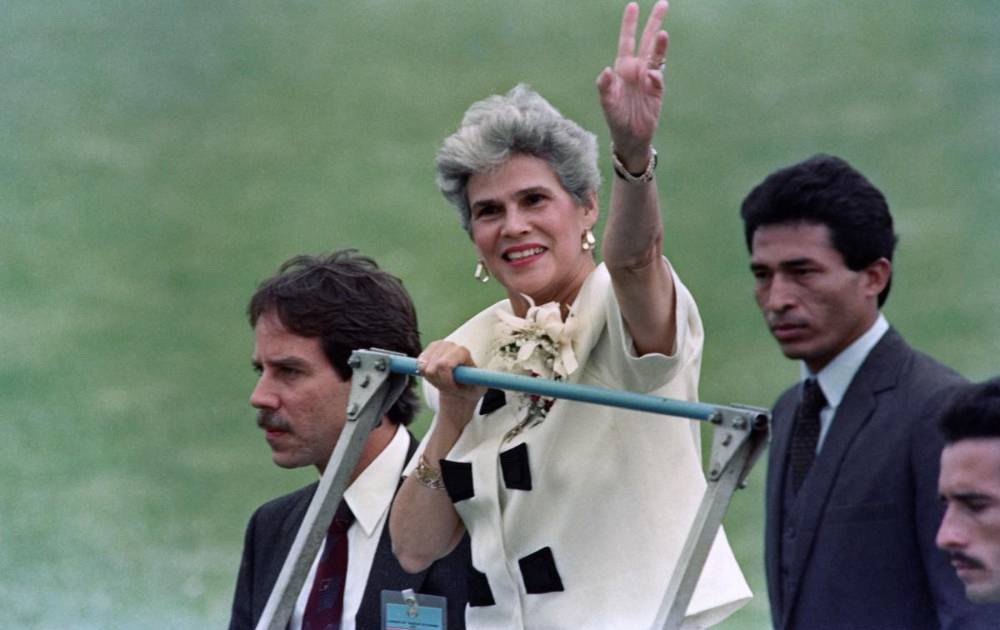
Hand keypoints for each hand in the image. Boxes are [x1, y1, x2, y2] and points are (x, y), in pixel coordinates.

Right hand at [417, 341, 486, 405]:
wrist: (460, 385)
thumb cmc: (470, 388)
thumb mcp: (478, 389)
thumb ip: (479, 382)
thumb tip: (476, 377)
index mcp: (463, 352)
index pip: (444, 365)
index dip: (445, 380)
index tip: (452, 388)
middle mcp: (450, 345)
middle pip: (433, 367)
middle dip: (439, 381)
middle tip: (447, 386)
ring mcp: (438, 345)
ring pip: (424, 366)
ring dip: (432, 378)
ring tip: (442, 381)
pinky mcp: (428, 349)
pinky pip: (419, 365)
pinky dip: (424, 374)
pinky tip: (435, 375)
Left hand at [596, 1, 668, 168]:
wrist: (630, 139)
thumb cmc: (616, 120)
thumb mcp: (607, 105)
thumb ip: (604, 88)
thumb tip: (606, 71)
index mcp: (622, 69)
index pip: (627, 41)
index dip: (630, 24)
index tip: (633, 6)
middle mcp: (637, 70)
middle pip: (646, 41)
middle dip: (654, 22)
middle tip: (662, 3)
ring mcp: (648, 80)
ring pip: (656, 56)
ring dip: (660, 44)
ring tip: (662, 33)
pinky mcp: (657, 92)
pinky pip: (658, 78)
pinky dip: (655, 76)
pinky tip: (651, 78)